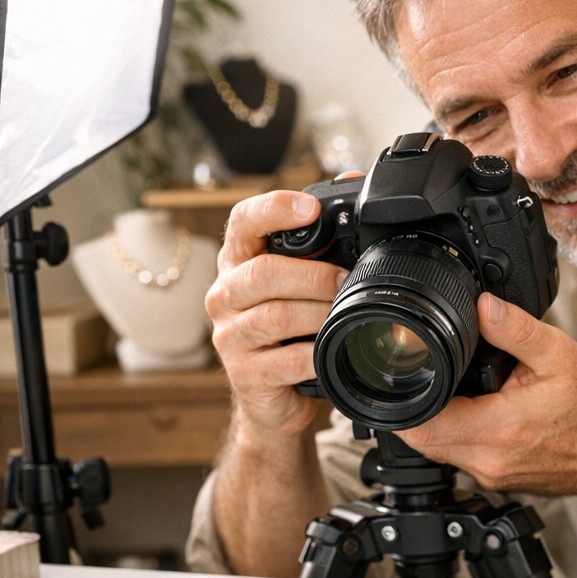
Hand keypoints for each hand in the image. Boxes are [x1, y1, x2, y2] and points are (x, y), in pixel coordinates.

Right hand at [205, 188, 344, 436]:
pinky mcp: (245, 374)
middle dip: (313, 275)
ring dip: (318, 313)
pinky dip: (315, 353)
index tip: (310, 209)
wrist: (278, 398)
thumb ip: (321, 237)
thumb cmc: (292, 331)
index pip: (243, 222)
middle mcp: (226, 295)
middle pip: (263, 273)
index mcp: (240, 262)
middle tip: (346, 279)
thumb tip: (349, 179)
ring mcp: (230, 336)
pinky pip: (284, 360)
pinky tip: (330, 350)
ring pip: (274, 316)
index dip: (273, 210)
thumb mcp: (303, 282)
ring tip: (343, 314)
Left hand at [399, 292, 576, 496]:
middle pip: (422, 440)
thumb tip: (481, 306)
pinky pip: (458, 458)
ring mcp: (492, 476)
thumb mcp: (557, 354)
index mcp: (500, 428)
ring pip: (437, 451)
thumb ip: (514, 328)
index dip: (404, 401)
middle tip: (429, 377)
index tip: (409, 375)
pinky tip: (473, 411)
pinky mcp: (496, 480)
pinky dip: (456, 434)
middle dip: (417, 407)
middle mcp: (490, 460)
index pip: (423, 426)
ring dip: (436, 421)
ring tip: (455, 391)